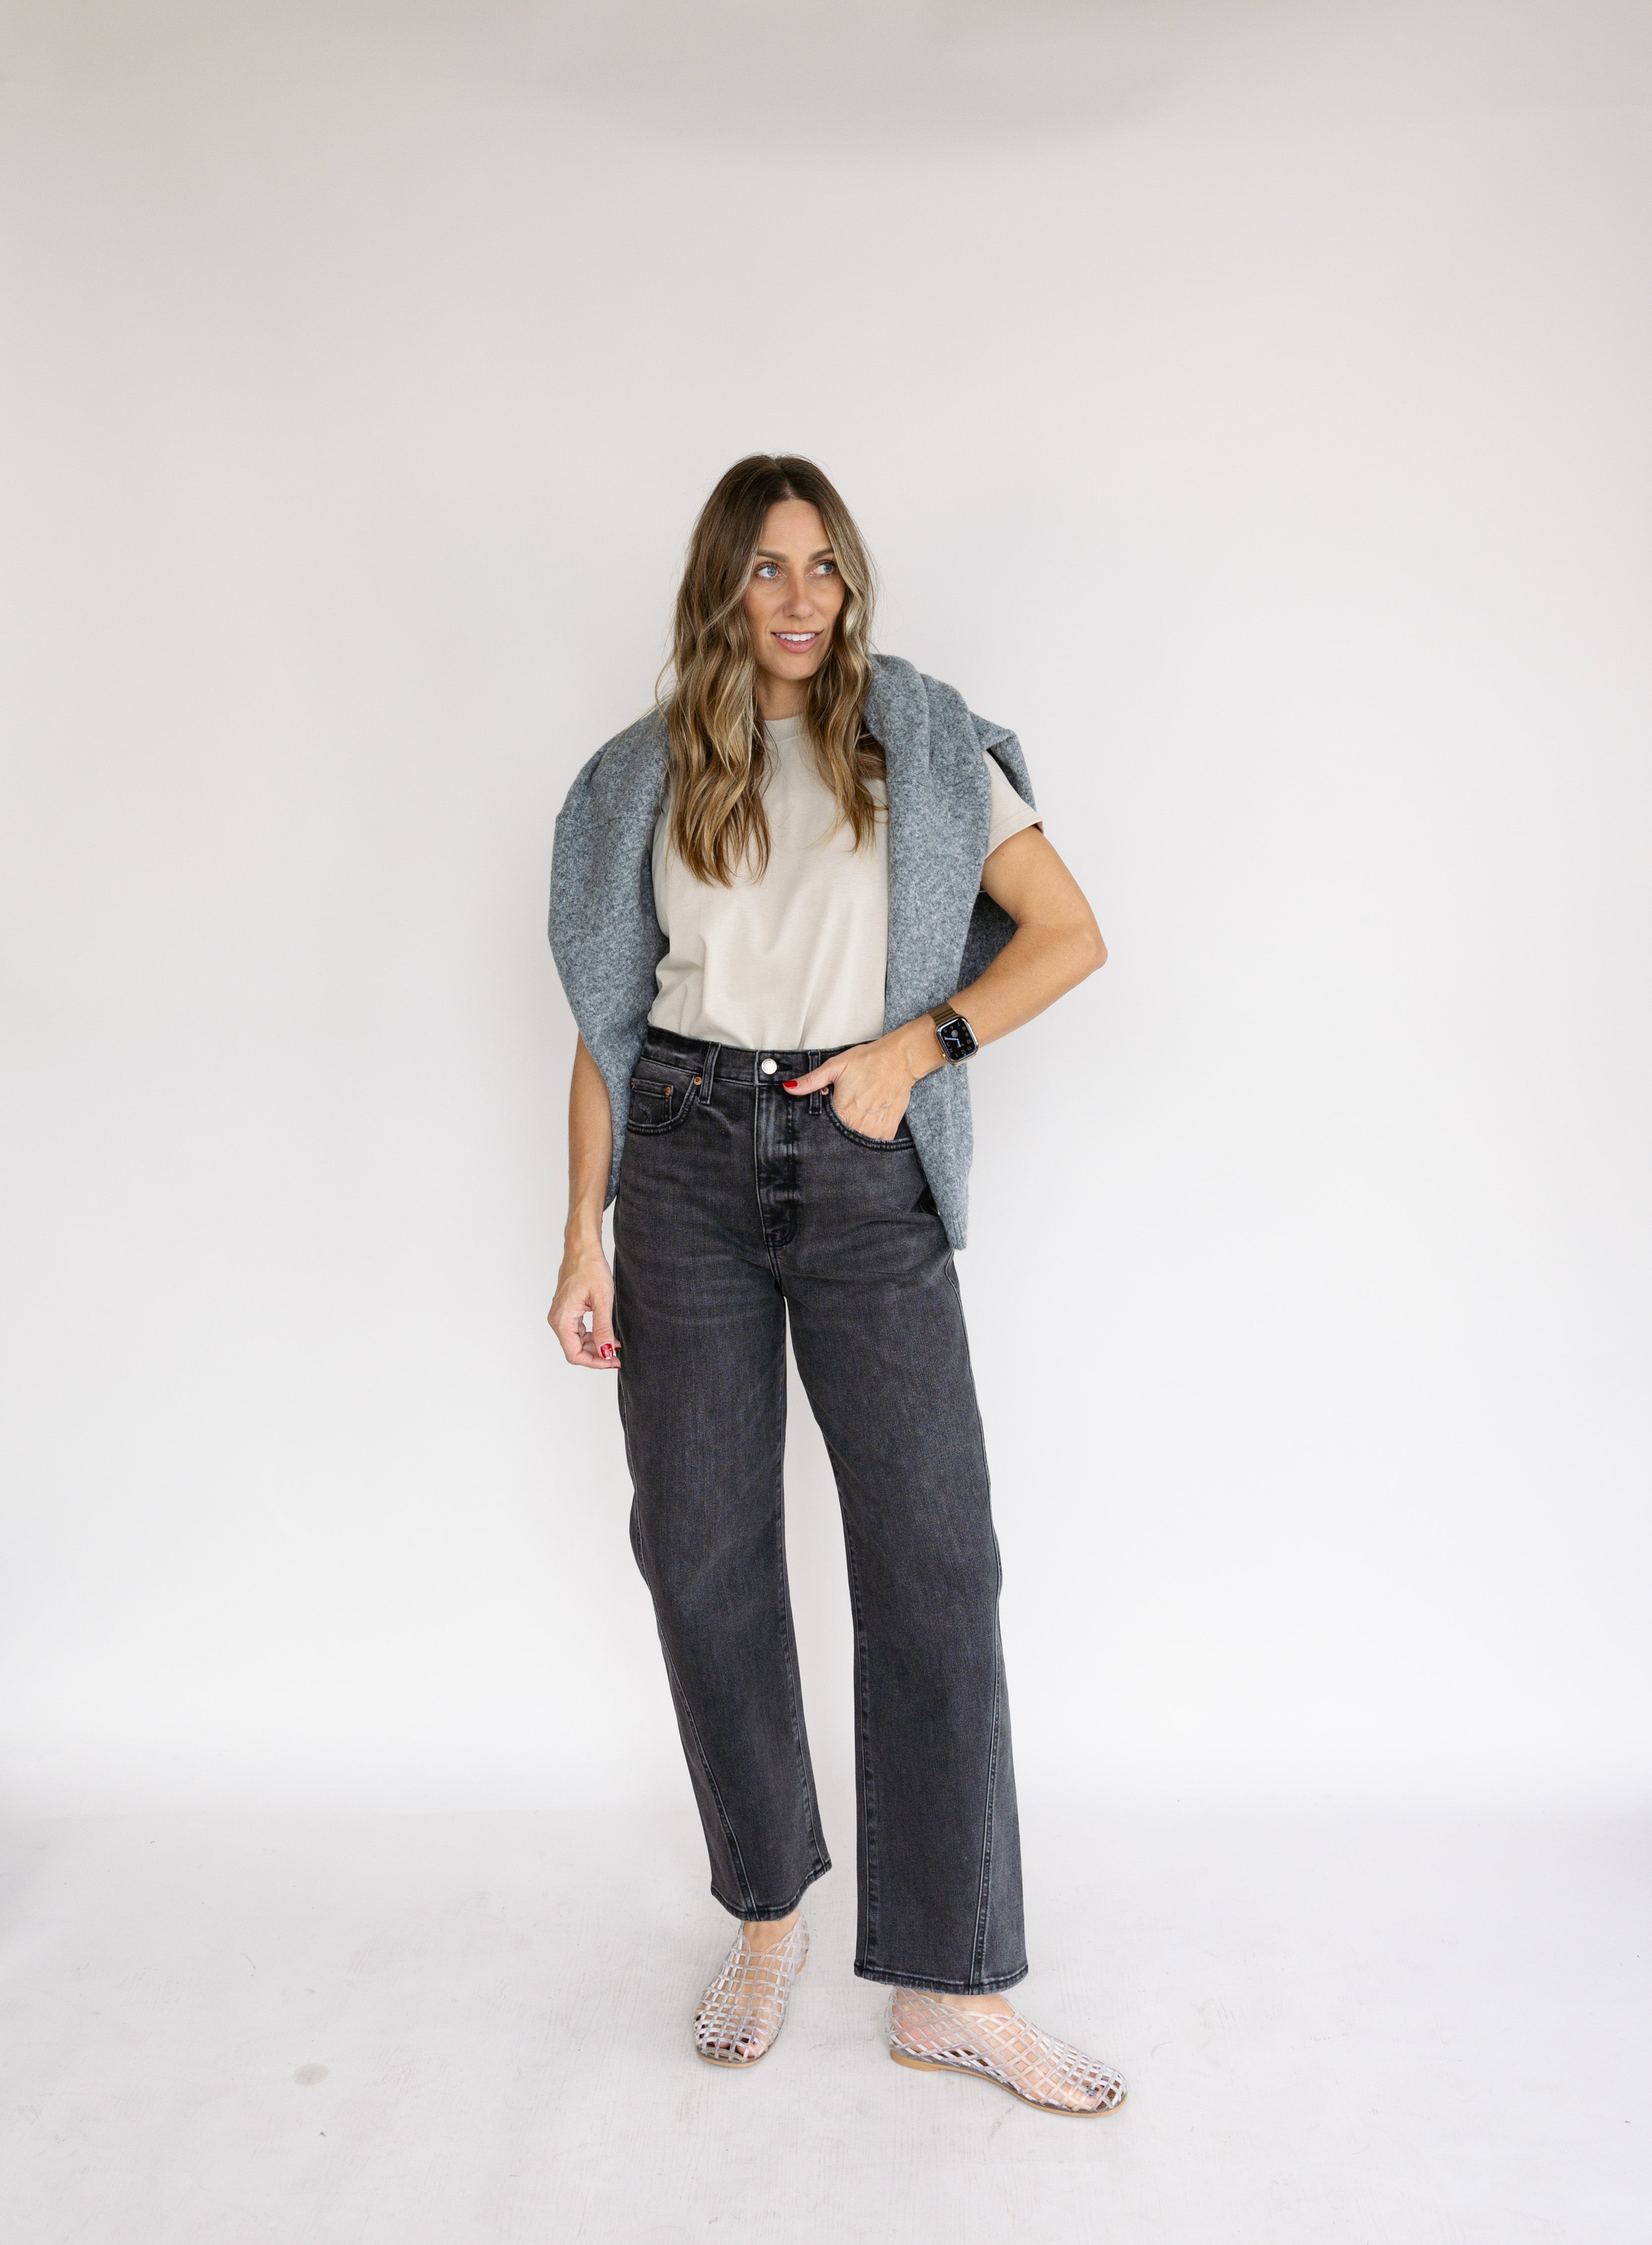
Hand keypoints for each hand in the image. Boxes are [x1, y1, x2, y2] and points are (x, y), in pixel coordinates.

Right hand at [548, 1241, 618, 1368]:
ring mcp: (560, 1315)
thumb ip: (603, 1329)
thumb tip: (605, 1352)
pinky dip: (591, 1335)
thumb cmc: (590, 1268)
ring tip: (614, 1343)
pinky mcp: (566, 1310)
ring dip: (595, 1346)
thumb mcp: (602, 1300)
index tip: (612, 1361)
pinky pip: (577, 1331)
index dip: (595, 1362)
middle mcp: (557, 1320)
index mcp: (562, 1320)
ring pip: (576, 1342)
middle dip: (596, 1355)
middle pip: (574, 1350)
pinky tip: (606, 1333)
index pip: (575, 1354)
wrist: (583, 1249)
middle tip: (616, 1355)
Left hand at [782, 1025, 935, 1140]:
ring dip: (855, 1131)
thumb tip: (789, 1088)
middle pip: (841, 1137)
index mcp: (842, 1111)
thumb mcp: (835, 1066)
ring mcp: (874, 1130)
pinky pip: (874, 1140)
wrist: (899, 1060)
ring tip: (859, 1112)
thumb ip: (811, 1081)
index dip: (824, 1124)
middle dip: (839, 1128)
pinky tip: (871, 1117)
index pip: (824, 1130)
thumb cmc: (867, 1061)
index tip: (827, 1116)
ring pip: (857, 1141)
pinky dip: (871, 1132)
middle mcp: (858, 1125)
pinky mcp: (888, 1131)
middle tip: (847, 1110)